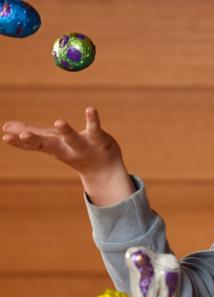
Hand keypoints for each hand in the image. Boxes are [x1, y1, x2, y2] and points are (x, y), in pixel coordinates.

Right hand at [2, 107, 134, 204]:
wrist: (105, 172)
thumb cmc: (75, 153)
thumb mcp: (52, 145)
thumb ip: (31, 136)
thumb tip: (5, 128)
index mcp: (53, 148)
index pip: (35, 144)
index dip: (20, 142)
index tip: (6, 137)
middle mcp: (66, 148)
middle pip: (50, 144)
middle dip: (36, 140)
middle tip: (22, 135)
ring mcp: (83, 145)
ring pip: (73, 138)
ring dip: (66, 131)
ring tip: (59, 122)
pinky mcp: (99, 139)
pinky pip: (95, 128)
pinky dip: (93, 119)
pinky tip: (90, 109)